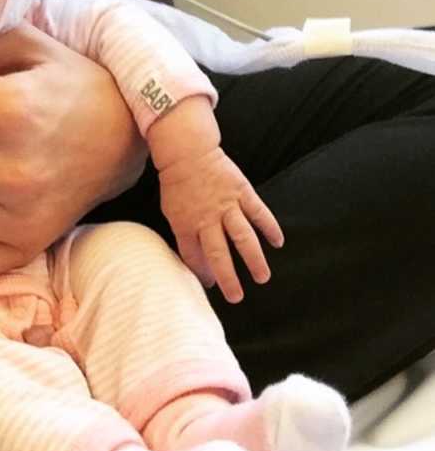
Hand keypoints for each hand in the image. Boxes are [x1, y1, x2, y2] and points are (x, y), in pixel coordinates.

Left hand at [149, 97, 283, 302]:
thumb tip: (197, 264)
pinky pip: (259, 212)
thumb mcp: (172, 213)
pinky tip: (278, 242)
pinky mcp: (242, 191)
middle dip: (227, 277)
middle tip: (236, 297)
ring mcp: (226, 205)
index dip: (202, 273)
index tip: (211, 286)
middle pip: (218, 253)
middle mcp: (207, 217)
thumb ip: (185, 237)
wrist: (187, 152)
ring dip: (253, 259)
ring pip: (243, 237)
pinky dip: (270, 227)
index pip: (194, 256)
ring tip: (262, 278)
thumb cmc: (177, 185)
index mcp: (185, 223)